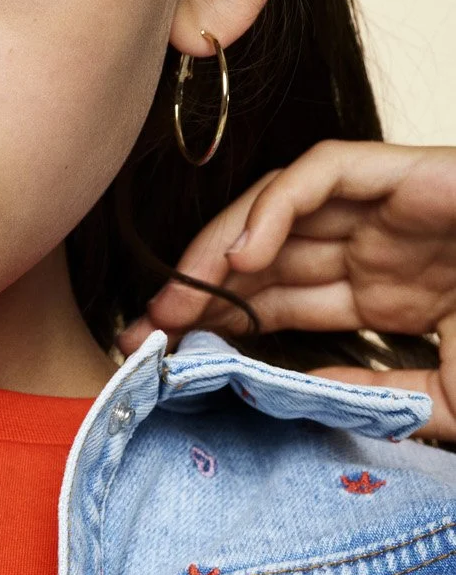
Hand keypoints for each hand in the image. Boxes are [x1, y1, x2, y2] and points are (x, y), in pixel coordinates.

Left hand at [117, 141, 455, 438]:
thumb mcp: (447, 397)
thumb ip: (378, 398)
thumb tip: (298, 403)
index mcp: (384, 294)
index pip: (281, 301)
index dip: (222, 323)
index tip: (169, 355)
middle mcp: (376, 246)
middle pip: (265, 256)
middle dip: (200, 287)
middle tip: (147, 325)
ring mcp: (388, 207)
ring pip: (277, 207)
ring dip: (219, 246)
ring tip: (180, 293)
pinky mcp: (403, 171)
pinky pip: (319, 173)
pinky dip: (273, 205)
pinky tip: (243, 254)